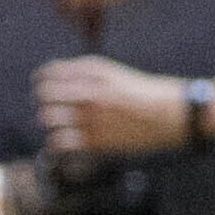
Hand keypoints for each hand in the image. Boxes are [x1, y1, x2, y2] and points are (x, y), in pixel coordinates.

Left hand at [35, 51, 187, 160]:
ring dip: (50, 122)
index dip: (42, 82)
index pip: (50, 73)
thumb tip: (58, 82)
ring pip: (47, 118)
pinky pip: (59, 142)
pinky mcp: (95, 140)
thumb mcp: (116, 74)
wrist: (172, 114)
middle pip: (44, 94)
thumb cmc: (146, 94)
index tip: (44, 89)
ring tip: (59, 127)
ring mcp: (90, 116)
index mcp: (94, 71)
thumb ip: (87, 76)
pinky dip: (57, 143)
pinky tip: (66, 143)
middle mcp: (88, 91)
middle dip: (43, 102)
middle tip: (49, 109)